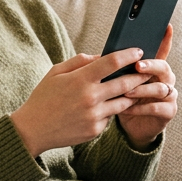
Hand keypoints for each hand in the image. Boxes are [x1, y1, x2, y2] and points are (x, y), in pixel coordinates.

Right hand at [11, 47, 151, 156]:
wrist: (33, 130)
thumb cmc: (44, 97)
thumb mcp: (56, 72)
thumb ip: (80, 61)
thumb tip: (101, 56)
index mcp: (80, 79)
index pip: (112, 62)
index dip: (128, 55)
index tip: (138, 50)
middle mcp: (90, 97)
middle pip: (125, 82)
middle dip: (140, 75)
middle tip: (148, 69)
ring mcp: (94, 116)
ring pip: (123, 102)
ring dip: (132, 94)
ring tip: (137, 87)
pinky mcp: (95, 130)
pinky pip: (110, 116)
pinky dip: (111, 109)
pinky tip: (111, 105)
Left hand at [116, 25, 176, 149]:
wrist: (131, 126)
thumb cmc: (123, 99)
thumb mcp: (118, 81)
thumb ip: (116, 68)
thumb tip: (102, 55)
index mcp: (154, 68)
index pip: (161, 50)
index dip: (165, 39)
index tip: (166, 26)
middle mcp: (165, 79)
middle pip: (164, 67)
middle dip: (151, 65)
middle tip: (137, 65)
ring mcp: (169, 96)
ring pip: (161, 88)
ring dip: (143, 89)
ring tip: (127, 91)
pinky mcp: (168, 112)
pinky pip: (158, 108)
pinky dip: (141, 108)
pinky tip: (127, 108)